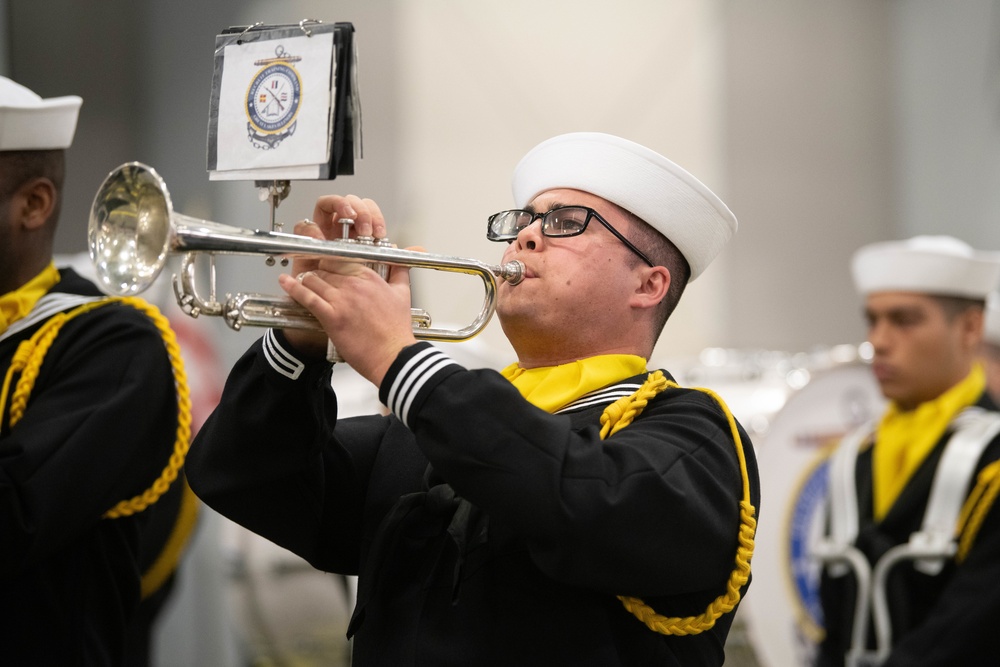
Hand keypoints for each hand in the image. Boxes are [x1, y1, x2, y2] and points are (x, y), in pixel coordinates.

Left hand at [281, 195, 389, 356]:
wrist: (394, 356)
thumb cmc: (397, 331)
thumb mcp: (403, 294)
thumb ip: (401, 270)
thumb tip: (409, 253)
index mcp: (370, 277)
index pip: (342, 258)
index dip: (331, 260)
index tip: (325, 261)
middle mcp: (355, 284)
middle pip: (325, 268)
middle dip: (317, 271)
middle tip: (311, 274)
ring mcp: (342, 300)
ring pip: (314, 279)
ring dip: (305, 280)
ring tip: (299, 281)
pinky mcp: (332, 317)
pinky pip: (308, 297)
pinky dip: (293, 288)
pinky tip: (285, 282)